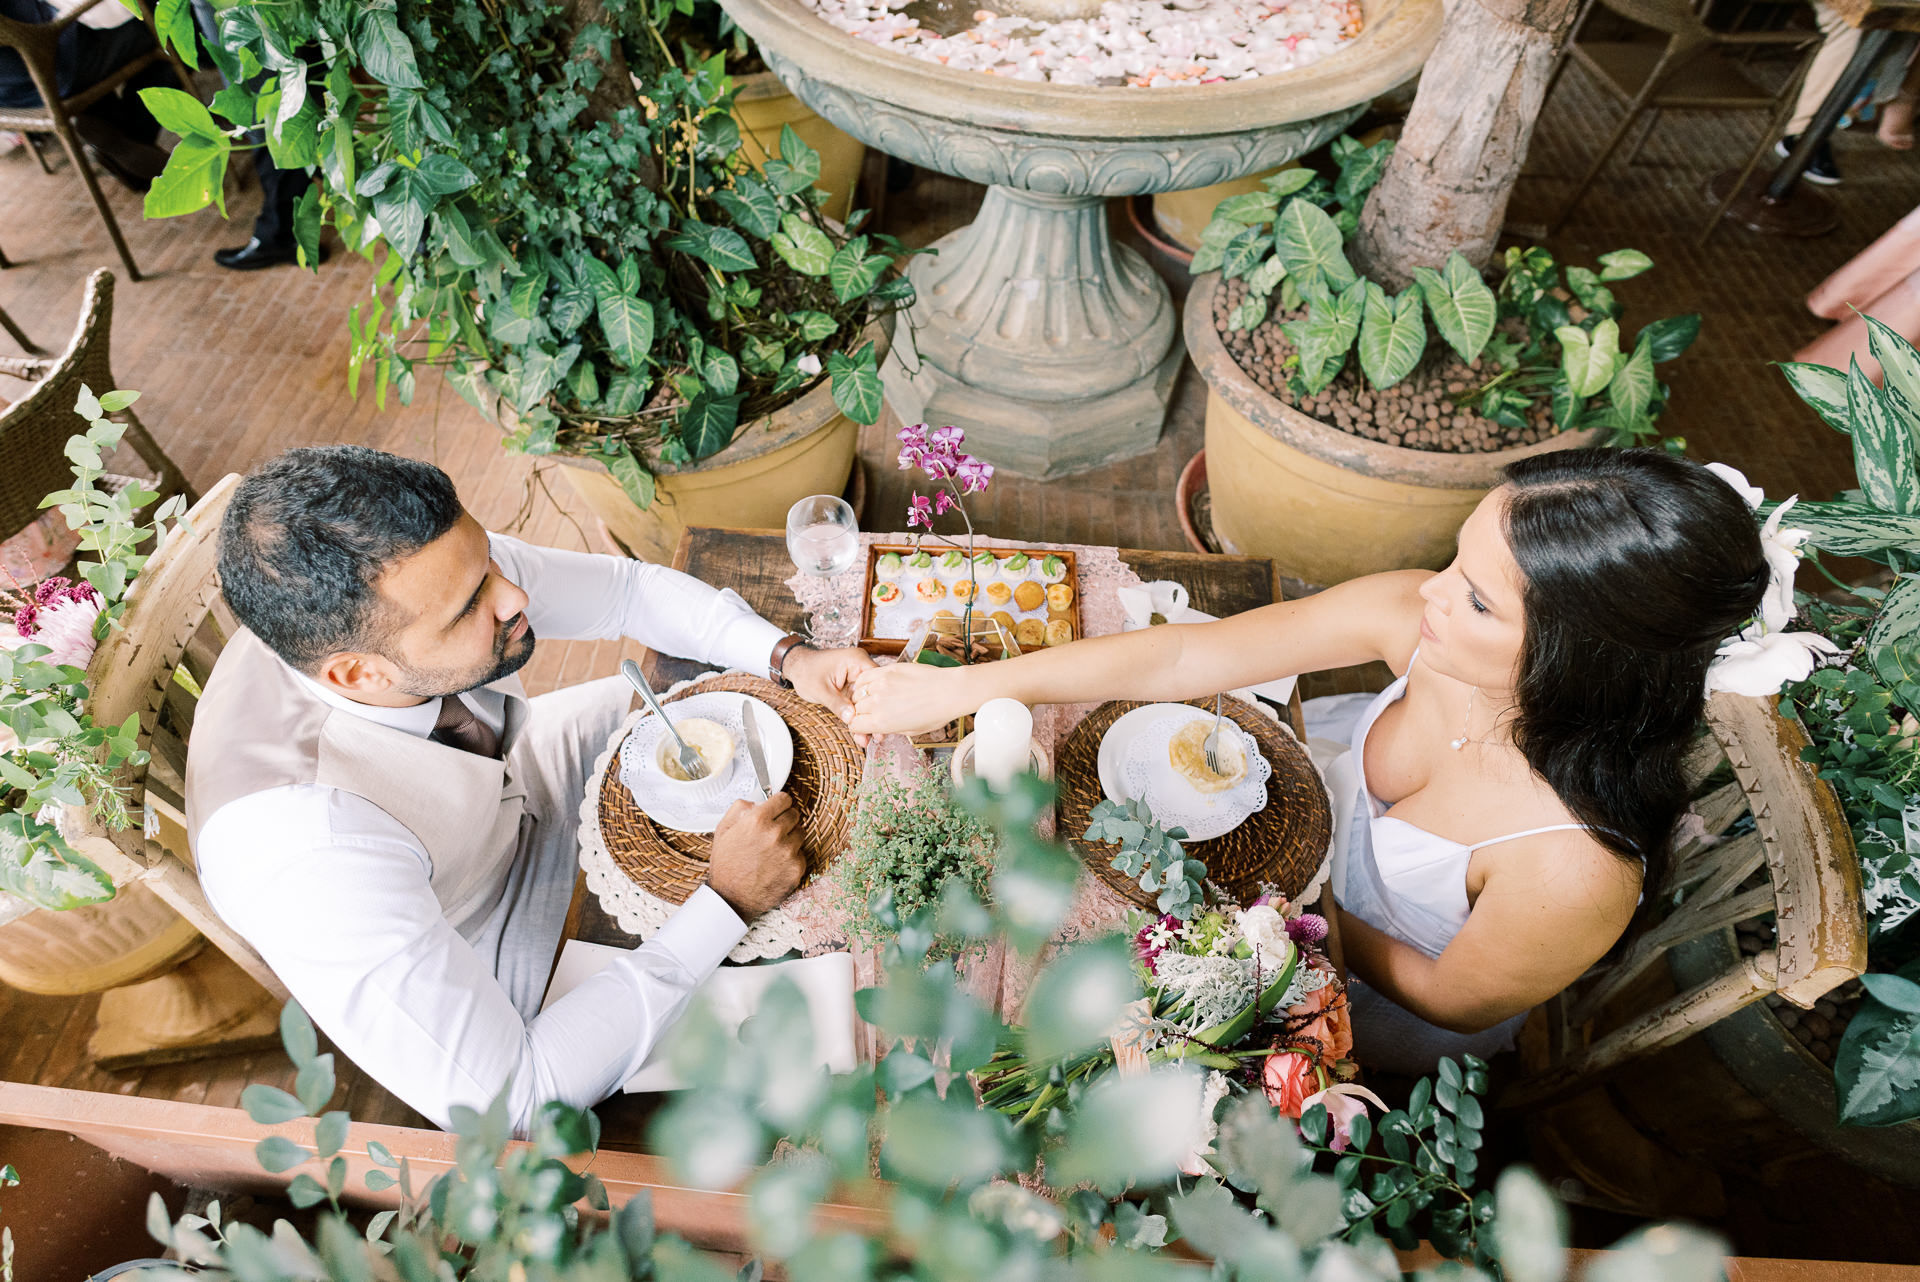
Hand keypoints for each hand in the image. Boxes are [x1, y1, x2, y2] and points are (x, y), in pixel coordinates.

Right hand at [706, 793, 805, 919]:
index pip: (784, 799)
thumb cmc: (726, 866)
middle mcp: (775, 834)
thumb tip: (757, 802)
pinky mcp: (797, 869)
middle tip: (773, 833)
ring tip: (773, 851)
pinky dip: (792, 858)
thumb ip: (740, 809)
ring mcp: (788, 852)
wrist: (731, 898)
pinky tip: (776, 865)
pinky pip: (801, 854)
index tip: (778, 808)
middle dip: (785, 821)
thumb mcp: (723, 830)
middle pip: (795, 815)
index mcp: (757, 820)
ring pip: (800, 834)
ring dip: (790, 839)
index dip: (780, 804)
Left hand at [783, 645, 876, 745]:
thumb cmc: (805, 671)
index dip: (880, 701)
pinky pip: (859, 705)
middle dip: (874, 715)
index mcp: (856, 660)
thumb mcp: (820, 689)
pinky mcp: (852, 690)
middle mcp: (860, 668)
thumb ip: (836, 703)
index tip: (881, 720)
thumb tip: (851, 718)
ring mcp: (856, 680)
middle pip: (875, 694)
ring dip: (867, 720)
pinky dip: (859, 718)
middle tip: (878, 736)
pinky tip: (862, 735)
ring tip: (872, 739)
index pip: (877, 680)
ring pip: (867, 703)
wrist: (796, 668)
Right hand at [846, 660, 974, 737]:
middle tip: (875, 711)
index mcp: (881, 723)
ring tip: (876, 697)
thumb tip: (880, 727)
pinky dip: (865, 682)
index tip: (866, 724)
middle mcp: (876, 704)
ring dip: (864, 696)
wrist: (949, 691)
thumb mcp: (911, 731)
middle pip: (856, 708)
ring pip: (858, 692)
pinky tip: (874, 685)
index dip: (860, 726)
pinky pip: (865, 676)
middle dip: (863, 712)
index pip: (854, 725)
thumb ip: (890, 728)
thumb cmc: (935, 713)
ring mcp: (880, 685)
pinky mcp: (887, 670)